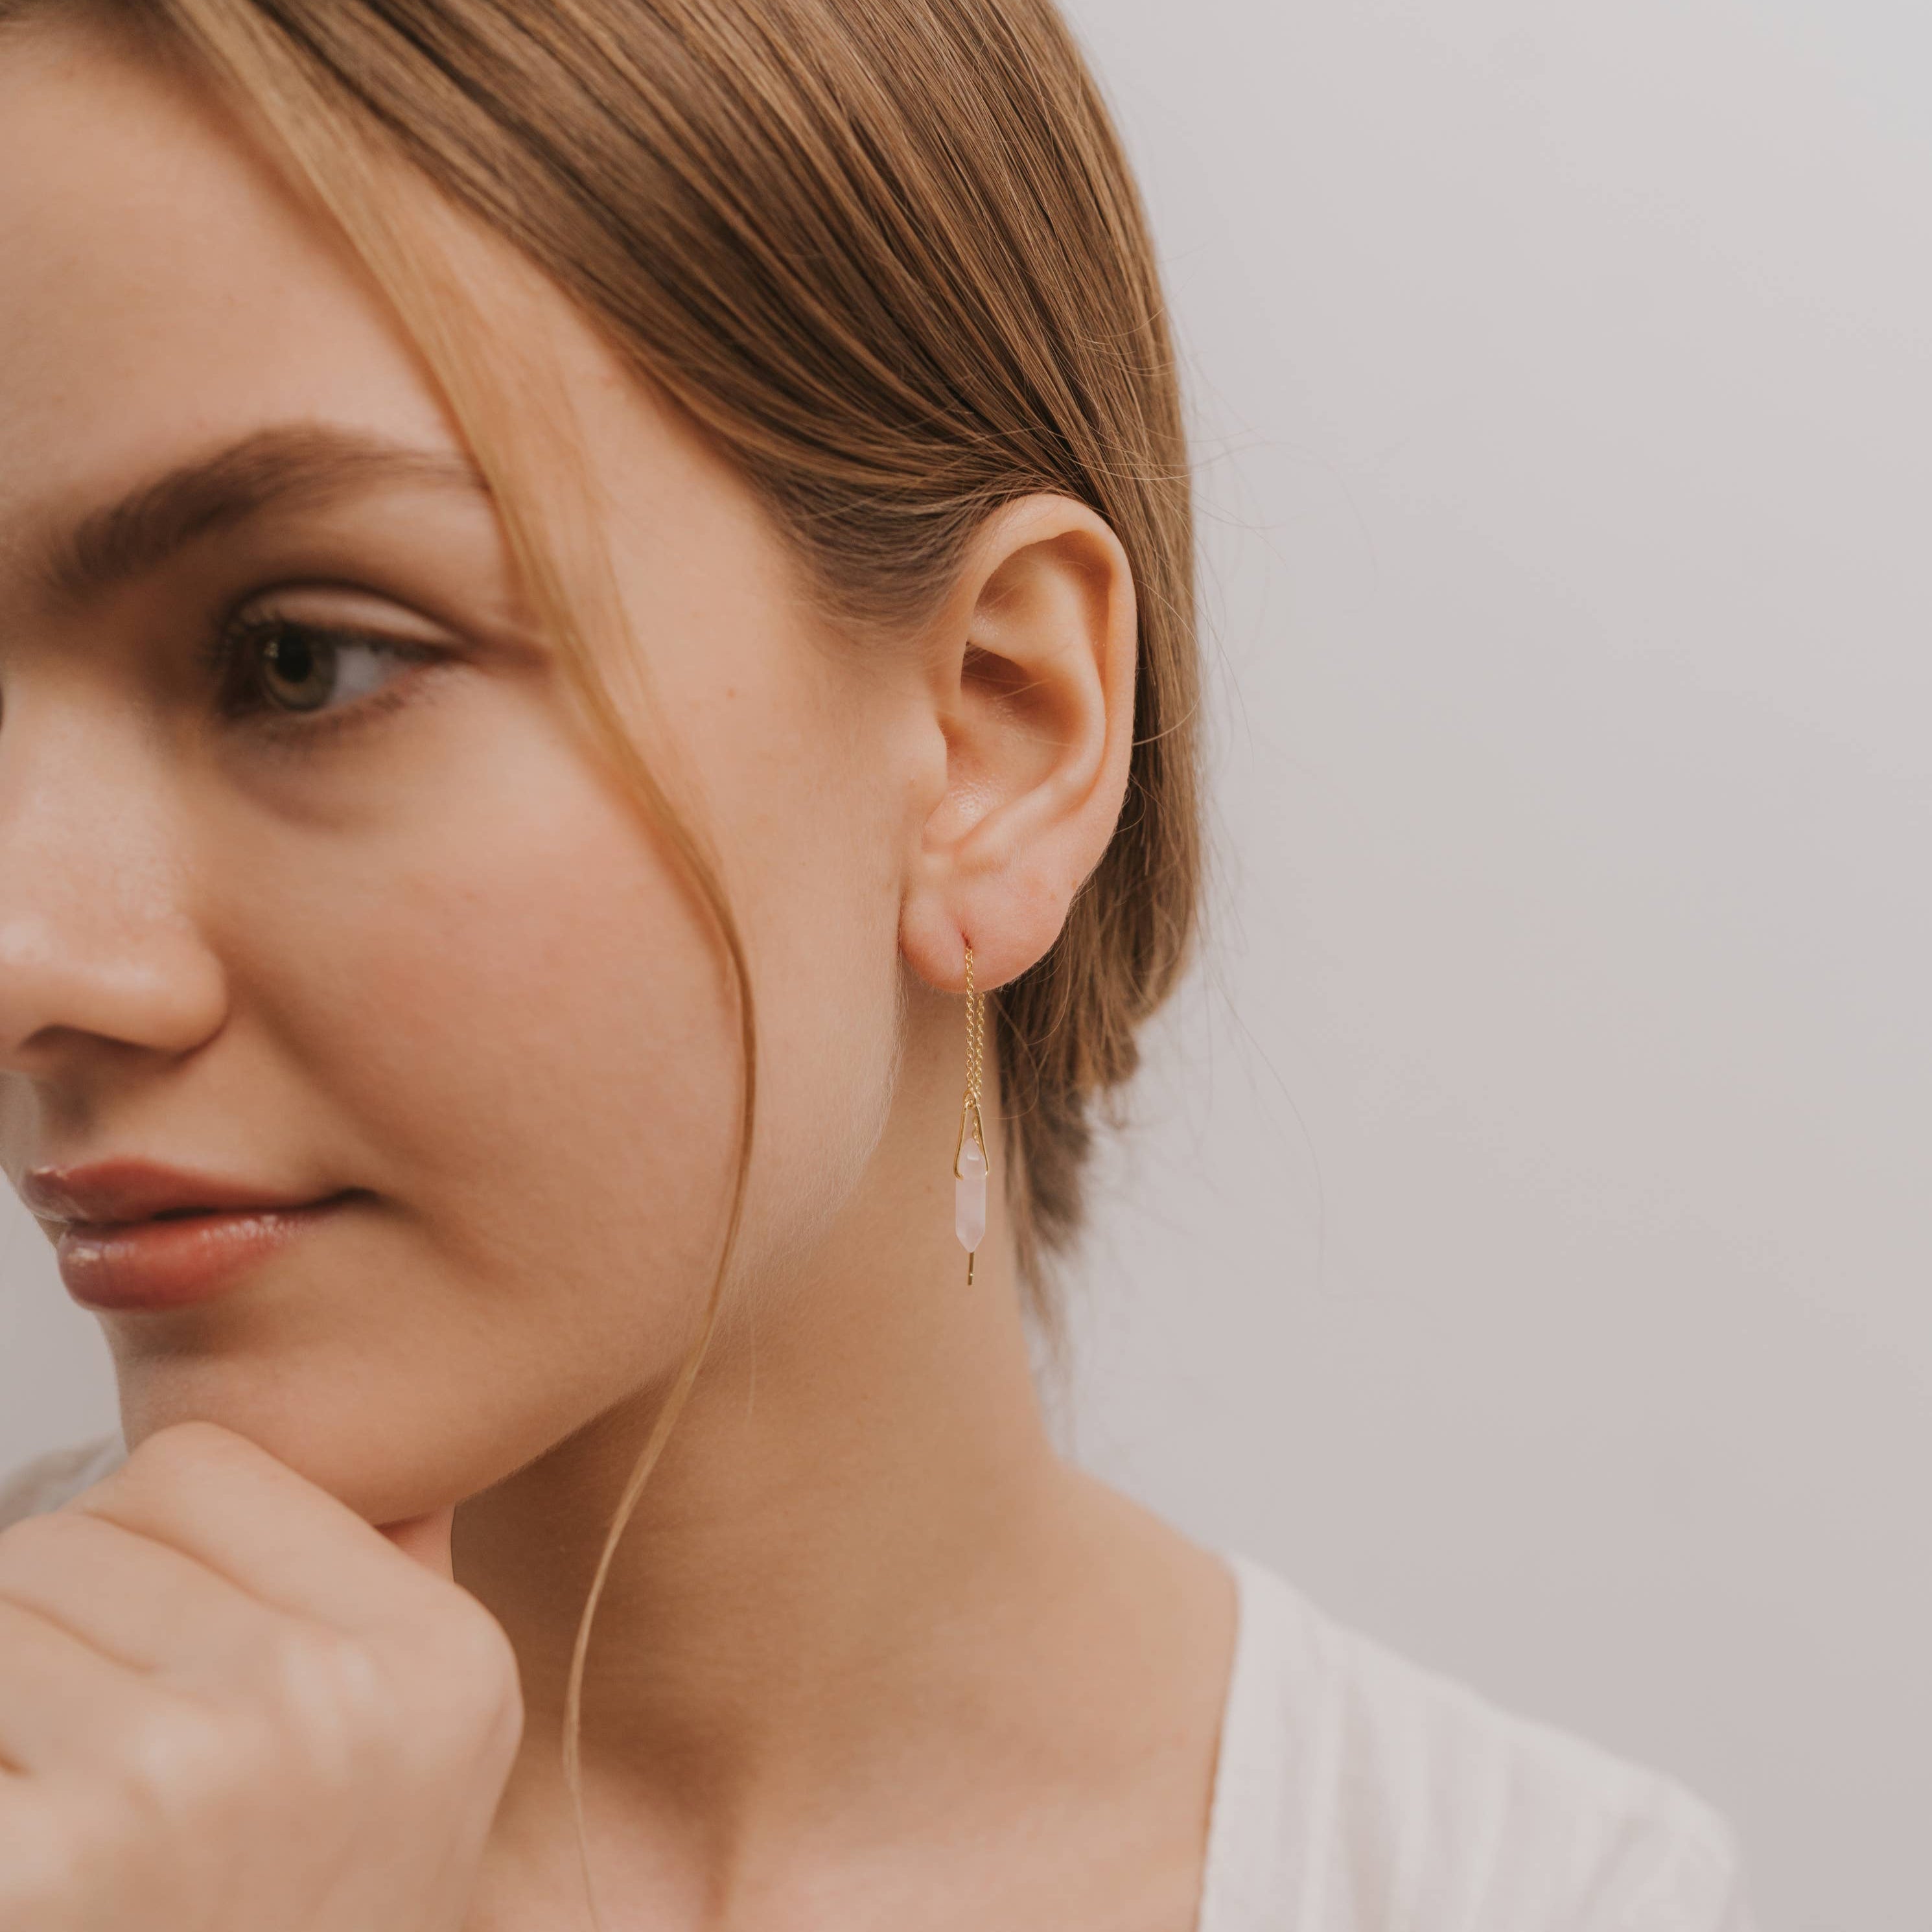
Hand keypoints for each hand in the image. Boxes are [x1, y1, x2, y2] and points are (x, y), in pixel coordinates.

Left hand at [0, 1421, 522, 1931]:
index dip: (137, 1548)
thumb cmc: (312, 1928)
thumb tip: (337, 1468)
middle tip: (76, 1754)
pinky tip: (29, 1853)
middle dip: (42, 1633)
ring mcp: (180, 1786)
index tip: (146, 1651)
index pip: (195, 1467)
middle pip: (70, 1538)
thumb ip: (387, 1585)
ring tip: (55, 1803)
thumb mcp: (419, 1756)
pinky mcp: (43, 1873)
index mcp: (430, 1657)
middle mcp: (325, 1704)